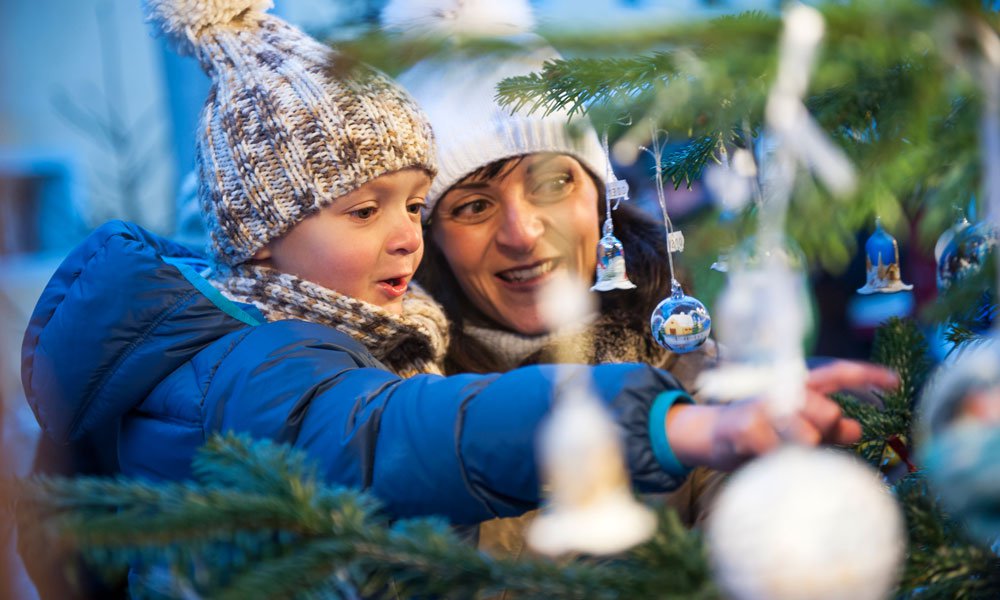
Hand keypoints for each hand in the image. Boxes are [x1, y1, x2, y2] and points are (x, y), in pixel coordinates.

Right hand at [666, 360, 897, 471]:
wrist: (708, 435)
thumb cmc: (757, 431)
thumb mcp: (794, 426)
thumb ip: (826, 427)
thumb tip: (857, 428)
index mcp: (794, 385)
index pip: (836, 373)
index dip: (867, 375)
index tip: (897, 382)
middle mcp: (779, 388)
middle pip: (828, 412)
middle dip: (825, 433)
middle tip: (804, 442)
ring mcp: (761, 406)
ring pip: (806, 436)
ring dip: (797, 452)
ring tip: (776, 451)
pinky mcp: (745, 427)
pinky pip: (778, 452)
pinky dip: (774, 461)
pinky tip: (761, 458)